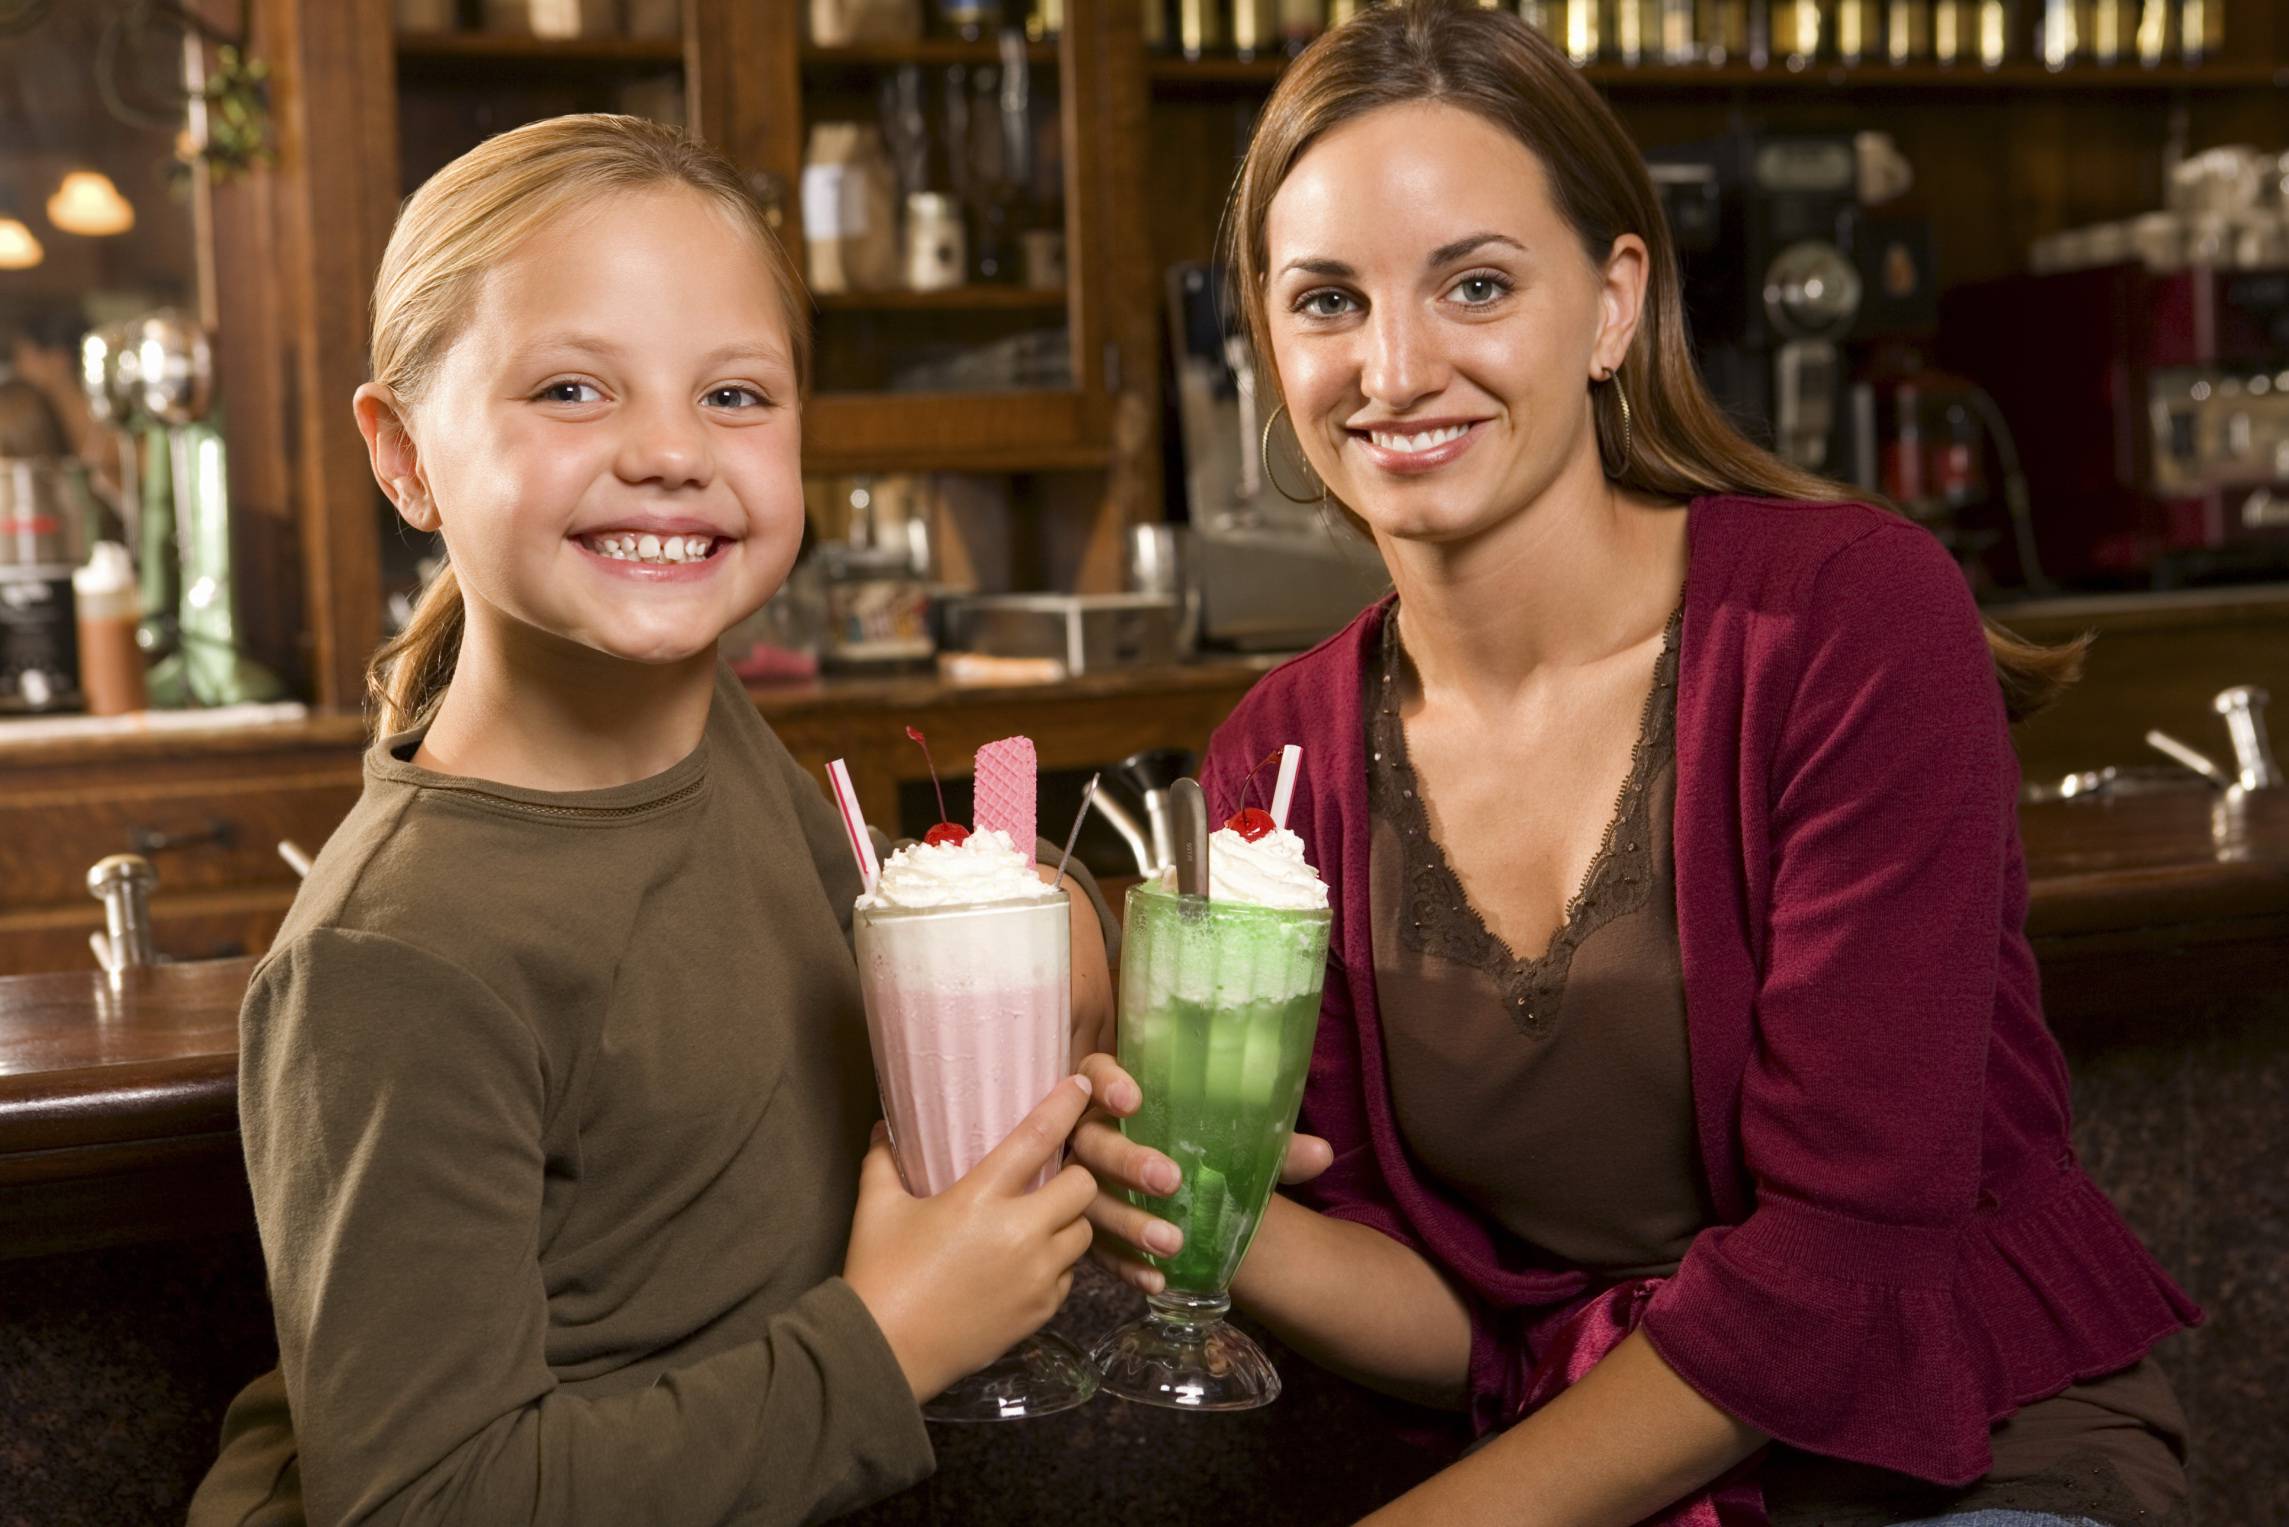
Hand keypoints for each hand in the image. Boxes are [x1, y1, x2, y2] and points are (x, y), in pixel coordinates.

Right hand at [843, 1076, 1098, 1403]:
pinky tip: (1030, 1263)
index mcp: (981, 1197)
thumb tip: (882, 1127)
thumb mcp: (877, 1209)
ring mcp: (1036, 1276)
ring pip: (1084, 1233)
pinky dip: (1058, 1264)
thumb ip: (884, 1161)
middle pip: (1083, 1186)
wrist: (885, 1352)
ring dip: (1070, 1221)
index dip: (1067, 1106)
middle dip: (1075, 1174)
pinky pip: (1070, 1276)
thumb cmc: (879, 1275)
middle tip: (1056, 1173)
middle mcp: (1020, 1233)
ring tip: (1043, 1220)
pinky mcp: (1040, 1312)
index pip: (1039, 1137)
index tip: (1083, 1085)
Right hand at [1068, 1050, 1332, 1294]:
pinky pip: (1097, 1248)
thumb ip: (1272, 1146)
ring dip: (1129, 1221)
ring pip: (1090, 1200)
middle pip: (1092, 1141)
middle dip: (1128, 1159)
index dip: (1107, 1082)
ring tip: (1173, 1242)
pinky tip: (1158, 1280)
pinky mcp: (1086, 1228)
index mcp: (1117, 1096)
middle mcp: (1090, 1135)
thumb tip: (1322, 1154)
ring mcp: (1080, 1184)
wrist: (1176, 1200)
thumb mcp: (1231, 1144)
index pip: (1096, 1071)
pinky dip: (1127, 1265)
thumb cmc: (1197, 1152)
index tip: (1135, 1099)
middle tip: (1170, 1179)